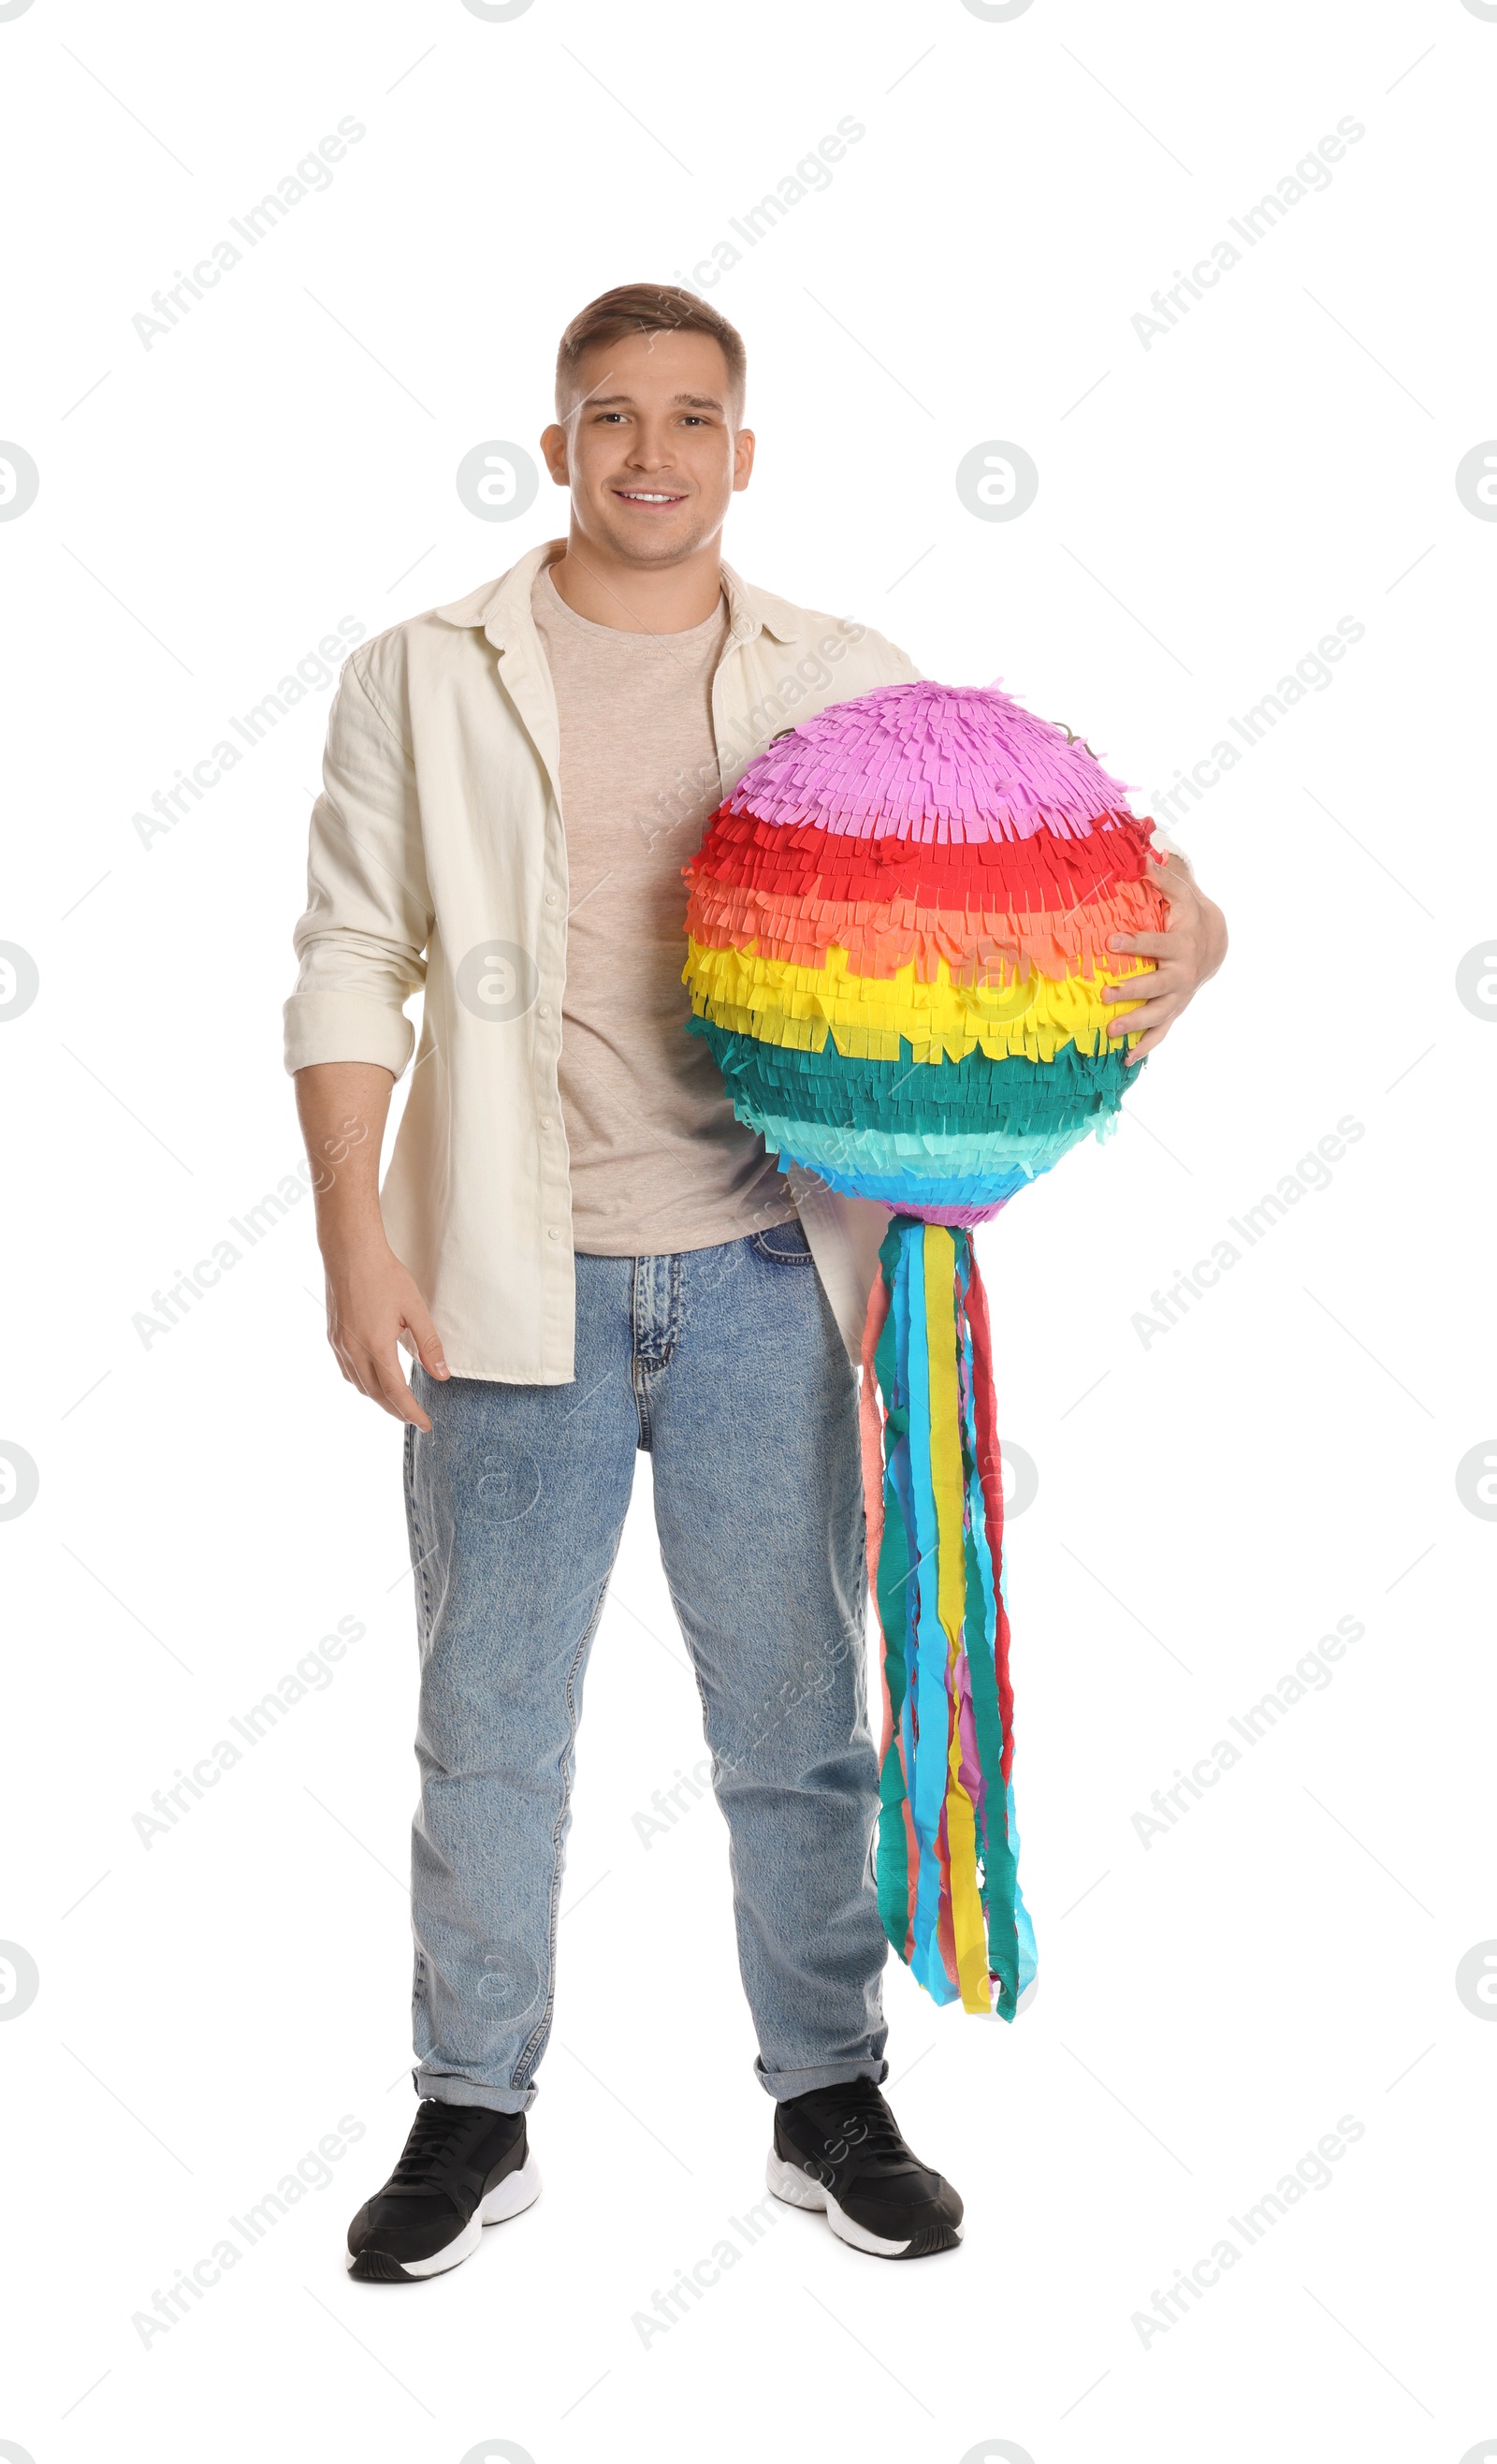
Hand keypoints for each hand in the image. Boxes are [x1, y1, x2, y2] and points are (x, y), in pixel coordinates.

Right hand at [322, 1236, 449, 1429]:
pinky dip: (362, 1383)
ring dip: (378, 1399)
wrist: (350, 1252)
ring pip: (359, 1385)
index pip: (396, 1392)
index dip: (412, 1412)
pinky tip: (373, 1380)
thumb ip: (429, 1345)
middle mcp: (353, 1350)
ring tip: (397, 1404)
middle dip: (396, 1411)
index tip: (426, 1425)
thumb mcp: (415, 1310)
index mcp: (376, 1346)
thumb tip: (442, 1375)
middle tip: (415, 1418)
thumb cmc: (385, 1276)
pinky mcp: (332, 1337)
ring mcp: (339, 1345)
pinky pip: (347, 1371)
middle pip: (376, 1395)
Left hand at [1102, 854, 1226, 1062]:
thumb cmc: (1188, 915)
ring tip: (1111, 1031)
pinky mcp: (1175, 1010)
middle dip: (1132, 990)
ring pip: (1158, 1014)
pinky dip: (1145, 1047)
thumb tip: (1143, 857)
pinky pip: (1161, 1032)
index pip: (1156, 943)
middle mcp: (1181, 973)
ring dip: (1135, 1024)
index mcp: (1180, 944)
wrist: (1213, 944)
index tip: (1110, 941)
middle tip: (1105, 993)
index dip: (1135, 942)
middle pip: (1157, 985)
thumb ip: (1163, 878)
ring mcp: (1179, 996)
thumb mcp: (1181, 894)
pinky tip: (1125, 1060)